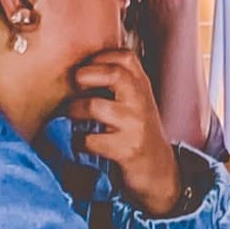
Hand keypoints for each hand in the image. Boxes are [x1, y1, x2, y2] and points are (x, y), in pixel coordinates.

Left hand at [66, 42, 183, 217]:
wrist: (159, 171)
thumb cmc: (140, 133)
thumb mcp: (136, 102)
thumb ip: (120, 82)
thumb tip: (82, 65)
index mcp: (142, 86)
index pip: (125, 57)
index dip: (99, 57)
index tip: (84, 66)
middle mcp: (140, 102)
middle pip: (115, 74)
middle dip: (86, 75)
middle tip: (73, 85)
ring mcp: (134, 126)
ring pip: (95, 106)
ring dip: (74, 110)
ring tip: (70, 115)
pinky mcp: (126, 150)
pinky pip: (91, 140)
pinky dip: (78, 141)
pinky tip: (79, 143)